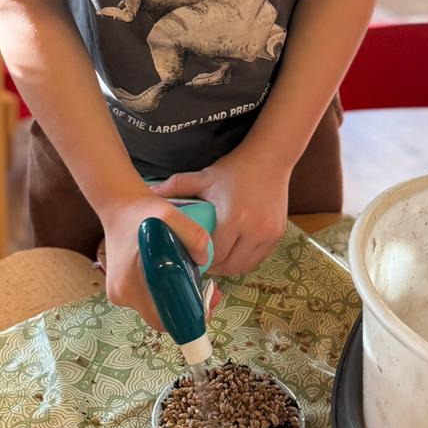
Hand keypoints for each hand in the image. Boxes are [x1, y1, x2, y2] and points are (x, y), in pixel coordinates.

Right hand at [95, 192, 212, 331]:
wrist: (119, 205)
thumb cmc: (143, 212)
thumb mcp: (171, 215)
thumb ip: (194, 236)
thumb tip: (203, 262)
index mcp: (132, 284)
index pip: (163, 320)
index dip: (186, 318)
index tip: (204, 304)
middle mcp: (122, 294)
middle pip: (161, 316)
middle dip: (184, 308)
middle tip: (204, 290)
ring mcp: (119, 293)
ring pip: (155, 307)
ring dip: (174, 299)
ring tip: (190, 277)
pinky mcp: (120, 288)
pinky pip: (147, 298)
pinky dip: (162, 291)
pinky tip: (172, 274)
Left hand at [154, 144, 289, 276]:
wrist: (270, 159)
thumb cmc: (234, 169)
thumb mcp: (204, 177)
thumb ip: (176, 186)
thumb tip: (149, 192)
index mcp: (233, 218)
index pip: (214, 254)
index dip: (201, 260)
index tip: (190, 258)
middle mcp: (253, 230)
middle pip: (229, 265)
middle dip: (214, 268)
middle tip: (201, 263)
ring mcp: (268, 234)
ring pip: (245, 265)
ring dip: (230, 267)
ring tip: (217, 260)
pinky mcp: (278, 235)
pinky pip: (258, 258)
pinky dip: (245, 260)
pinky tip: (234, 253)